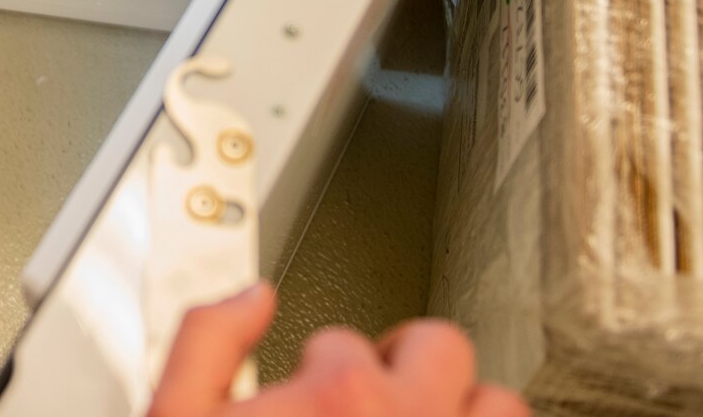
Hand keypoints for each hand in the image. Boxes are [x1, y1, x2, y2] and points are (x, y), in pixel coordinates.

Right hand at [151, 285, 525, 416]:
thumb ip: (203, 343)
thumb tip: (247, 296)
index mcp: (336, 392)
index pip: (342, 342)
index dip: (318, 370)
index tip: (307, 397)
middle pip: (441, 349)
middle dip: (409, 367)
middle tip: (380, 396)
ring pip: (499, 406)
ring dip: (468, 409)